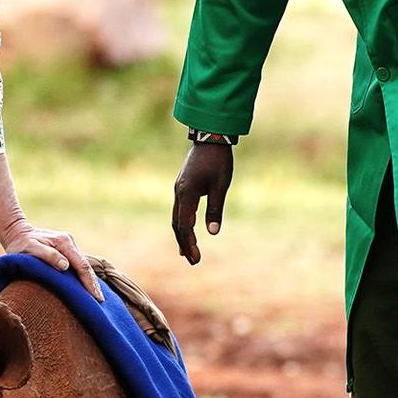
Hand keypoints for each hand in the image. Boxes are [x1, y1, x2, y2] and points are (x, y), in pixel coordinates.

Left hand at [1, 220, 101, 300]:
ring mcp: (68, 246)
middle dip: (93, 284)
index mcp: (64, 242)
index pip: (82, 265)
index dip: (89, 282)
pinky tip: (85, 286)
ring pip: (83, 265)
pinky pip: (77, 264)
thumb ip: (48, 256)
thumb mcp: (31, 248)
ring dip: (89, 280)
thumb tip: (65, 266)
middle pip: (86, 266)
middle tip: (100, 301)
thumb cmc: (21, 243)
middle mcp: (69, 243)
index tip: (96, 297)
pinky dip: (82, 276)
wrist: (16, 232)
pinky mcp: (65, 250)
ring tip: (95, 297)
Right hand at [171, 142, 233, 264]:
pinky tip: (188, 229)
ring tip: (187, 252)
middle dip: (184, 243)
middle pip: (177, 224)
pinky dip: (182, 223)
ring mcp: (179, 189)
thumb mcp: (220, 186)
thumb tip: (213, 233)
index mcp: (186, 194)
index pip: (184, 226)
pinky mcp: (183, 185)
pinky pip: (179, 209)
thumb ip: (215, 209)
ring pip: (176, 217)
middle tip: (193, 261)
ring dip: (182, 235)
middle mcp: (179, 193)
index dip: (189, 243)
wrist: (210, 136)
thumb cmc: (218, 161)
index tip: (195, 259)